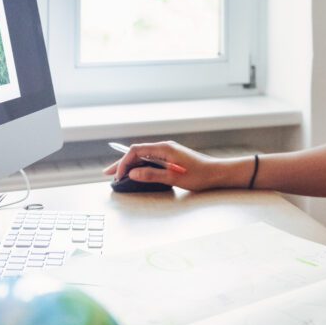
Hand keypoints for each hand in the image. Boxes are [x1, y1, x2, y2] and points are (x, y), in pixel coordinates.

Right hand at [102, 141, 249, 191]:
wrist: (218, 173)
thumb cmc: (199, 175)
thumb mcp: (174, 177)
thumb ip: (152, 175)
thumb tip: (133, 173)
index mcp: (164, 148)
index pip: (136, 150)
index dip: (124, 162)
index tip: (118, 176)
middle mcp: (164, 147)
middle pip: (137, 152)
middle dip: (122, 163)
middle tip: (107, 173)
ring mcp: (168, 152)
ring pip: (143, 156)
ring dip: (130, 164)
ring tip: (117, 173)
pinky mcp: (172, 158)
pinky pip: (151, 159)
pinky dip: (140, 165)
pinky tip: (135, 172)